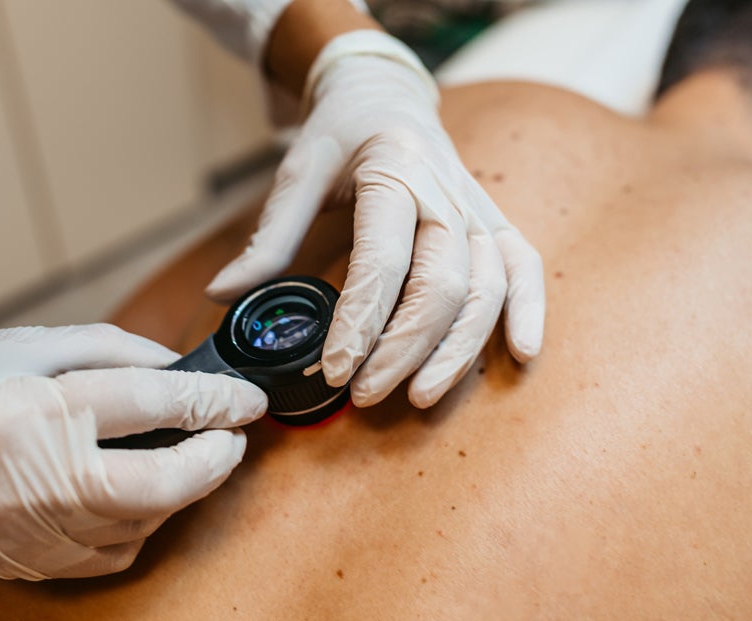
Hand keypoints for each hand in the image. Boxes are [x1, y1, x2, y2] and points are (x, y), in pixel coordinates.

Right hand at [0, 325, 266, 579]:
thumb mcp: (23, 344)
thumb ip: (111, 352)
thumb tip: (182, 372)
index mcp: (25, 410)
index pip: (148, 406)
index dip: (213, 402)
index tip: (246, 399)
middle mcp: (25, 480)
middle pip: (158, 485)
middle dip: (214, 461)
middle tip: (233, 437)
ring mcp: (23, 534)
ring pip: (141, 525)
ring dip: (180, 492)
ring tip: (188, 457)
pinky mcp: (23, 565)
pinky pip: (110, 553)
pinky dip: (139, 523)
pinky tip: (138, 492)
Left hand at [207, 31, 545, 408]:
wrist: (387, 94)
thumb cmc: (341, 134)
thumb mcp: (298, 172)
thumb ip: (269, 237)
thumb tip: (222, 294)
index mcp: (394, 172)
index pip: (384, 260)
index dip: (360, 322)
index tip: (334, 369)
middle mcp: (445, 193)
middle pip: (441, 284)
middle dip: (403, 348)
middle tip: (363, 393)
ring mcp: (477, 210)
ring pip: (486, 289)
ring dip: (456, 350)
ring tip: (419, 396)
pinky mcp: (495, 224)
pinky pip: (524, 268)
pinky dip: (529, 311)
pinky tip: (522, 354)